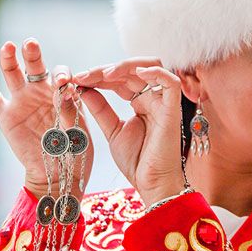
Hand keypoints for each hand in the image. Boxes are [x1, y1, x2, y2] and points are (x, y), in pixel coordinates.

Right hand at [0, 39, 93, 198]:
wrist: (57, 174)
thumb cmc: (74, 151)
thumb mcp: (78, 131)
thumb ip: (71, 111)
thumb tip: (65, 90)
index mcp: (62, 92)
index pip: (60, 74)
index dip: (61, 75)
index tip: (63, 82)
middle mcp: (40, 92)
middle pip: (35, 67)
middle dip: (33, 55)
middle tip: (31, 44)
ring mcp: (22, 102)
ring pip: (12, 74)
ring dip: (10, 60)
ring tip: (8, 47)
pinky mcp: (6, 115)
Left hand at [74, 57, 184, 205]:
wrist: (151, 184)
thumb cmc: (136, 161)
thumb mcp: (112, 130)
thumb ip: (101, 109)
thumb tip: (84, 88)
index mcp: (140, 102)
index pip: (120, 79)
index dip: (99, 76)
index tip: (77, 79)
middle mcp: (153, 99)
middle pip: (132, 70)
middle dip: (106, 70)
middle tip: (84, 76)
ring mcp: (164, 103)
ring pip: (152, 67)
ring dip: (127, 66)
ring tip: (105, 74)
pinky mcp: (173, 110)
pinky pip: (171, 82)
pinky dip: (155, 72)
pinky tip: (136, 73)